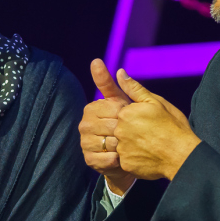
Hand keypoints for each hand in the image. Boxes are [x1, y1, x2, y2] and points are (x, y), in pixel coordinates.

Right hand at [79, 59, 135, 195]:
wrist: (131, 154)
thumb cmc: (129, 124)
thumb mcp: (124, 102)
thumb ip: (111, 85)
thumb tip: (96, 61)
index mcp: (92, 108)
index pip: (111, 107)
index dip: (127, 112)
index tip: (134, 115)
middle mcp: (84, 124)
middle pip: (109, 125)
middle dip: (125, 129)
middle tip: (134, 133)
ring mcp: (85, 142)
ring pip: (107, 142)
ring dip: (122, 145)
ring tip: (129, 145)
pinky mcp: (89, 159)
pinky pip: (104, 159)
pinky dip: (116, 159)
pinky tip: (122, 158)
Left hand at [113, 68, 200, 180]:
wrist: (182, 155)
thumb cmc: (173, 127)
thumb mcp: (156, 102)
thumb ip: (134, 89)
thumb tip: (119, 73)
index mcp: (126, 113)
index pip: (122, 113)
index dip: (135, 117)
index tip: (148, 123)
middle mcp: (119, 131)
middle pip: (120, 129)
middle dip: (132, 131)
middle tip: (151, 135)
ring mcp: (122, 149)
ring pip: (122, 144)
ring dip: (132, 145)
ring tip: (150, 146)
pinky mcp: (126, 164)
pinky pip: (126, 160)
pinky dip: (135, 158)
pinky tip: (148, 156)